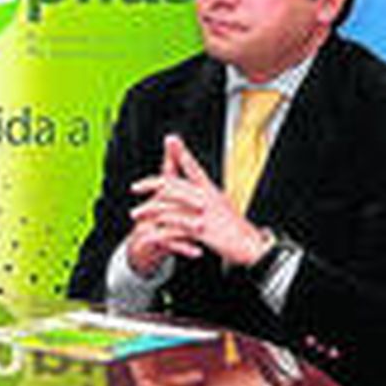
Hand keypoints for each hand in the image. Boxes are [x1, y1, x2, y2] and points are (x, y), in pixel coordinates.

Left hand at [128, 136, 267, 267]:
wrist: (250, 246)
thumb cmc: (236, 228)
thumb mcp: (222, 205)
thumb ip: (205, 196)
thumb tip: (195, 189)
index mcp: (211, 190)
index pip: (194, 167)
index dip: (182, 153)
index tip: (171, 139)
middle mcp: (206, 198)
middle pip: (173, 185)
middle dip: (151, 184)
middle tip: (135, 186)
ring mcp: (203, 213)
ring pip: (169, 206)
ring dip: (150, 209)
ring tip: (136, 212)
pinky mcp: (201, 230)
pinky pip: (175, 226)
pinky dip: (162, 227)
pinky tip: (151, 228)